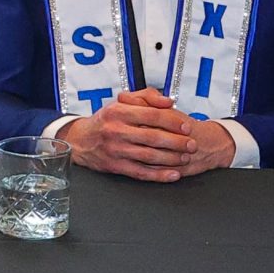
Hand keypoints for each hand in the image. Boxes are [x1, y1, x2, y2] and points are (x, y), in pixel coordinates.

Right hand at [62, 89, 234, 181]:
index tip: (187, 126)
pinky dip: (159, 175)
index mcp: (119, 112)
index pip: (152, 115)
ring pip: (149, 156)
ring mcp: (116, 150)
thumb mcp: (122, 102)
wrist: (81, 140)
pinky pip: (141, 173)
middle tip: (192, 144)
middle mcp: (116, 131)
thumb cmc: (106, 120)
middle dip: (177, 142)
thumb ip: (147, 97)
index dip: (172, 121)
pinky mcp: (116, 166)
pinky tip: (173, 175)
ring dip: (171, 158)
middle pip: (153, 137)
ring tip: (185, 157)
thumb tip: (168, 102)